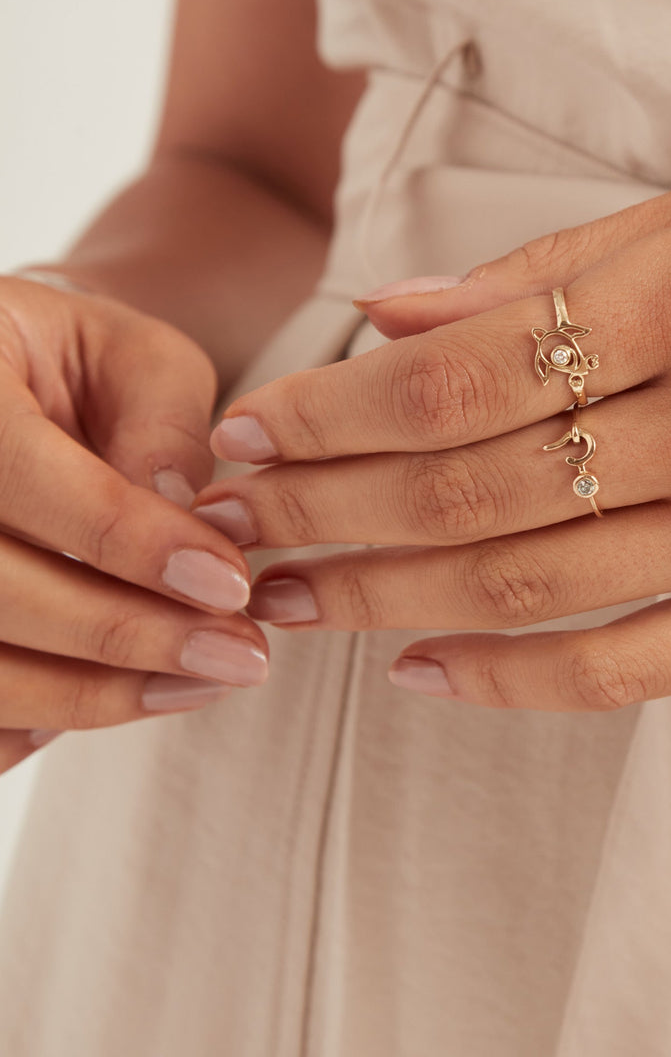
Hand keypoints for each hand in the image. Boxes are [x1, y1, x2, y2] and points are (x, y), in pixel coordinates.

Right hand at [0, 277, 267, 771]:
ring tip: (197, 682)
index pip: (30, 480)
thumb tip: (181, 510)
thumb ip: (161, 419)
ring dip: (89, 692)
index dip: (135, 544)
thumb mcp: (128, 353)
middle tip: (238, 654)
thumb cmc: (64, 363)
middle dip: (125, 634)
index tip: (232, 584)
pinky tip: (119, 699)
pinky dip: (30, 719)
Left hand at [197, 157, 670, 711]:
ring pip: (530, 583)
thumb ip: (560, 269)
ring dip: (386, 595)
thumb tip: (396, 315)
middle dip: (322, 506)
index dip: (326, 412)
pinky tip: (426, 673)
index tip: (244, 428)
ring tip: (290, 598)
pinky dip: (519, 680)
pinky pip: (635, 668)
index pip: (455, 375)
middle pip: (467, 487)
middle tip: (226, 520)